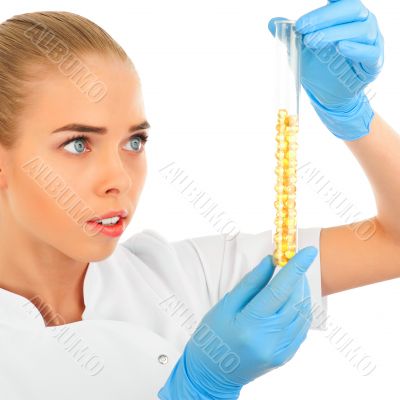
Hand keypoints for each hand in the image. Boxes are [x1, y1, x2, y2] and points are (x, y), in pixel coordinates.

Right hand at [158, 246, 317, 399]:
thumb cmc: (213, 336)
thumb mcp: (225, 305)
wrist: (212, 373)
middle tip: (293, 261)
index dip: (296, 268)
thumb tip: (270, 262)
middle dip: (298, 277)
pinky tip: (293, 299)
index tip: (309, 251)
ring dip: (301, 292)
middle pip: (294, 300)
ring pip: (301, 313)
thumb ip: (250, 283)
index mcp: (250, 324)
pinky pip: (301, 328)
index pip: (280, 290)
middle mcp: (269, 340)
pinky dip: (301, 309)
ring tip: (293, 278)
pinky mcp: (284, 356)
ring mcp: (279, 351)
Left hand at [268, 0, 383, 140]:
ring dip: (335, 33)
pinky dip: (356, 49)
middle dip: (325, 17)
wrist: (329, 95)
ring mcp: (372, 41)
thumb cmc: (319, 67)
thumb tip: (271, 23)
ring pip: (361, 29)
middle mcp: (363, 23)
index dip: (328, 4)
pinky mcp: (374, 62)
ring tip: (313, 41)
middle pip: (352, 9)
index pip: (340, 1)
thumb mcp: (300, 51)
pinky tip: (341, 48)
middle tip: (301, 29)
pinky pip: (371, 52)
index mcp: (346, 16)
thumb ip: (290, 36)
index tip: (305, 17)